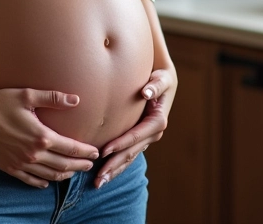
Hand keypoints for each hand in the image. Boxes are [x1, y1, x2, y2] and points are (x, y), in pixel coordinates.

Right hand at [0, 88, 99, 188]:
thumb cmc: (1, 101)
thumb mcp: (28, 95)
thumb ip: (54, 98)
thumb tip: (76, 99)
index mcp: (41, 136)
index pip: (70, 148)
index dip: (85, 151)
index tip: (95, 152)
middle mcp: (33, 154)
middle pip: (63, 165)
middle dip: (79, 166)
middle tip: (89, 165)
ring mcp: (21, 163)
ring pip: (49, 175)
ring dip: (64, 175)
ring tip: (73, 172)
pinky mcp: (10, 168)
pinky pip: (30, 180)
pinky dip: (42, 182)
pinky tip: (48, 181)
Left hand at [94, 66, 177, 188]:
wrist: (164, 82)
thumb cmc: (161, 78)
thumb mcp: (162, 79)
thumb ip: (155, 85)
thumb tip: (146, 92)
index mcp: (157, 121)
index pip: (135, 136)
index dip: (120, 144)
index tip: (104, 151)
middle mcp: (152, 133)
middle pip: (131, 152)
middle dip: (114, 166)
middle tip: (98, 179)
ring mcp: (146, 138)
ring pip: (129, 157)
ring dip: (114, 170)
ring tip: (99, 183)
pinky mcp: (140, 138)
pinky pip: (128, 153)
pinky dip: (117, 164)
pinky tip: (105, 173)